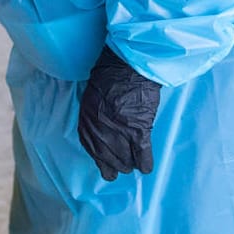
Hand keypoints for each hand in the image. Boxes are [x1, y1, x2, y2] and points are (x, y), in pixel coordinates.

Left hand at [77, 45, 160, 181]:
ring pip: (124, 158)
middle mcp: (100, 128)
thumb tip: (101, 129)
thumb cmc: (110, 74)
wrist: (129, 64)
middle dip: (114, 165)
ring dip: (129, 165)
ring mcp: (120, 130)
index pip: (91, 146)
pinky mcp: (139, 129)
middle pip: (106, 156)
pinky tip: (146, 167)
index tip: (104, 165)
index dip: (99, 158)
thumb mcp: (93, 94)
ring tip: (133, 166)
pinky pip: (142, 153)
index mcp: (87, 118)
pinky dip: (145, 162)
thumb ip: (94, 114)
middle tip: (121, 169)